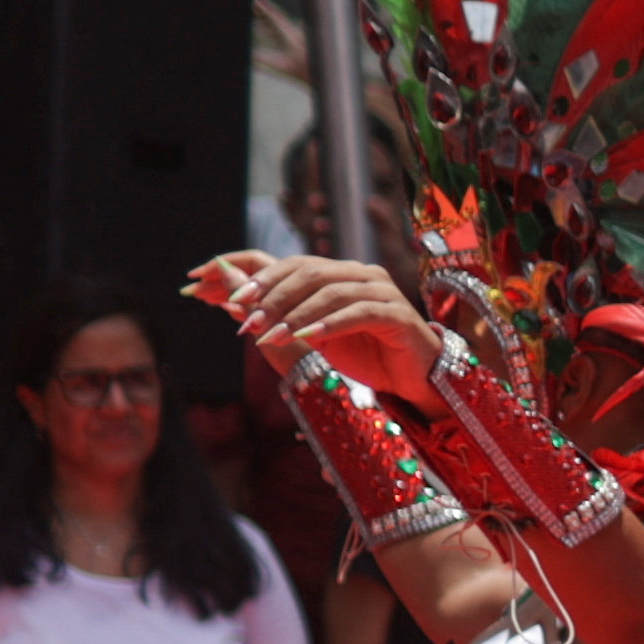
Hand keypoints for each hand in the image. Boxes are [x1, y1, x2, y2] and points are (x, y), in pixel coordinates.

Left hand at [201, 248, 439, 407]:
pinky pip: (359, 312)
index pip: (294, 263)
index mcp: (340, 273)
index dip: (258, 276)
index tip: (231, 298)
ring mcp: (383, 291)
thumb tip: (231, 301)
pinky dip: (328, 324)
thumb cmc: (364, 355)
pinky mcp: (399, 315)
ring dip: (295, 314)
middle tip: (249, 323)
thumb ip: (280, 316)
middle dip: (273, 297)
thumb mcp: (313, 335)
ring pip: (330, 290)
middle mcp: (361, 274)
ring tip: (271, 337)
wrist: (412, 380)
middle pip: (308, 271)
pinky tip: (306, 339)